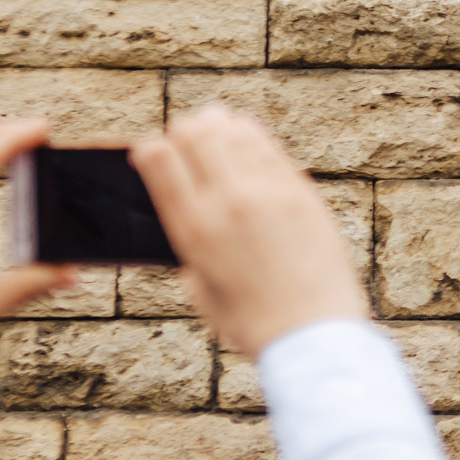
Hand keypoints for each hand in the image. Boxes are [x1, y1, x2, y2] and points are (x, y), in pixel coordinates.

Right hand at [129, 106, 370, 355]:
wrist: (312, 333)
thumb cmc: (251, 322)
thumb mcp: (200, 290)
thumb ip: (190, 251)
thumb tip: (191, 222)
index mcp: (193, 228)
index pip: (158, 158)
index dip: (148, 149)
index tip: (149, 153)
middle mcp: (229, 201)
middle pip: (197, 133)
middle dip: (185, 129)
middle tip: (185, 136)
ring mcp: (270, 192)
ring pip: (237, 131)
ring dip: (220, 126)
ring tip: (216, 130)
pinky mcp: (303, 193)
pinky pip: (272, 148)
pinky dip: (254, 139)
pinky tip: (248, 140)